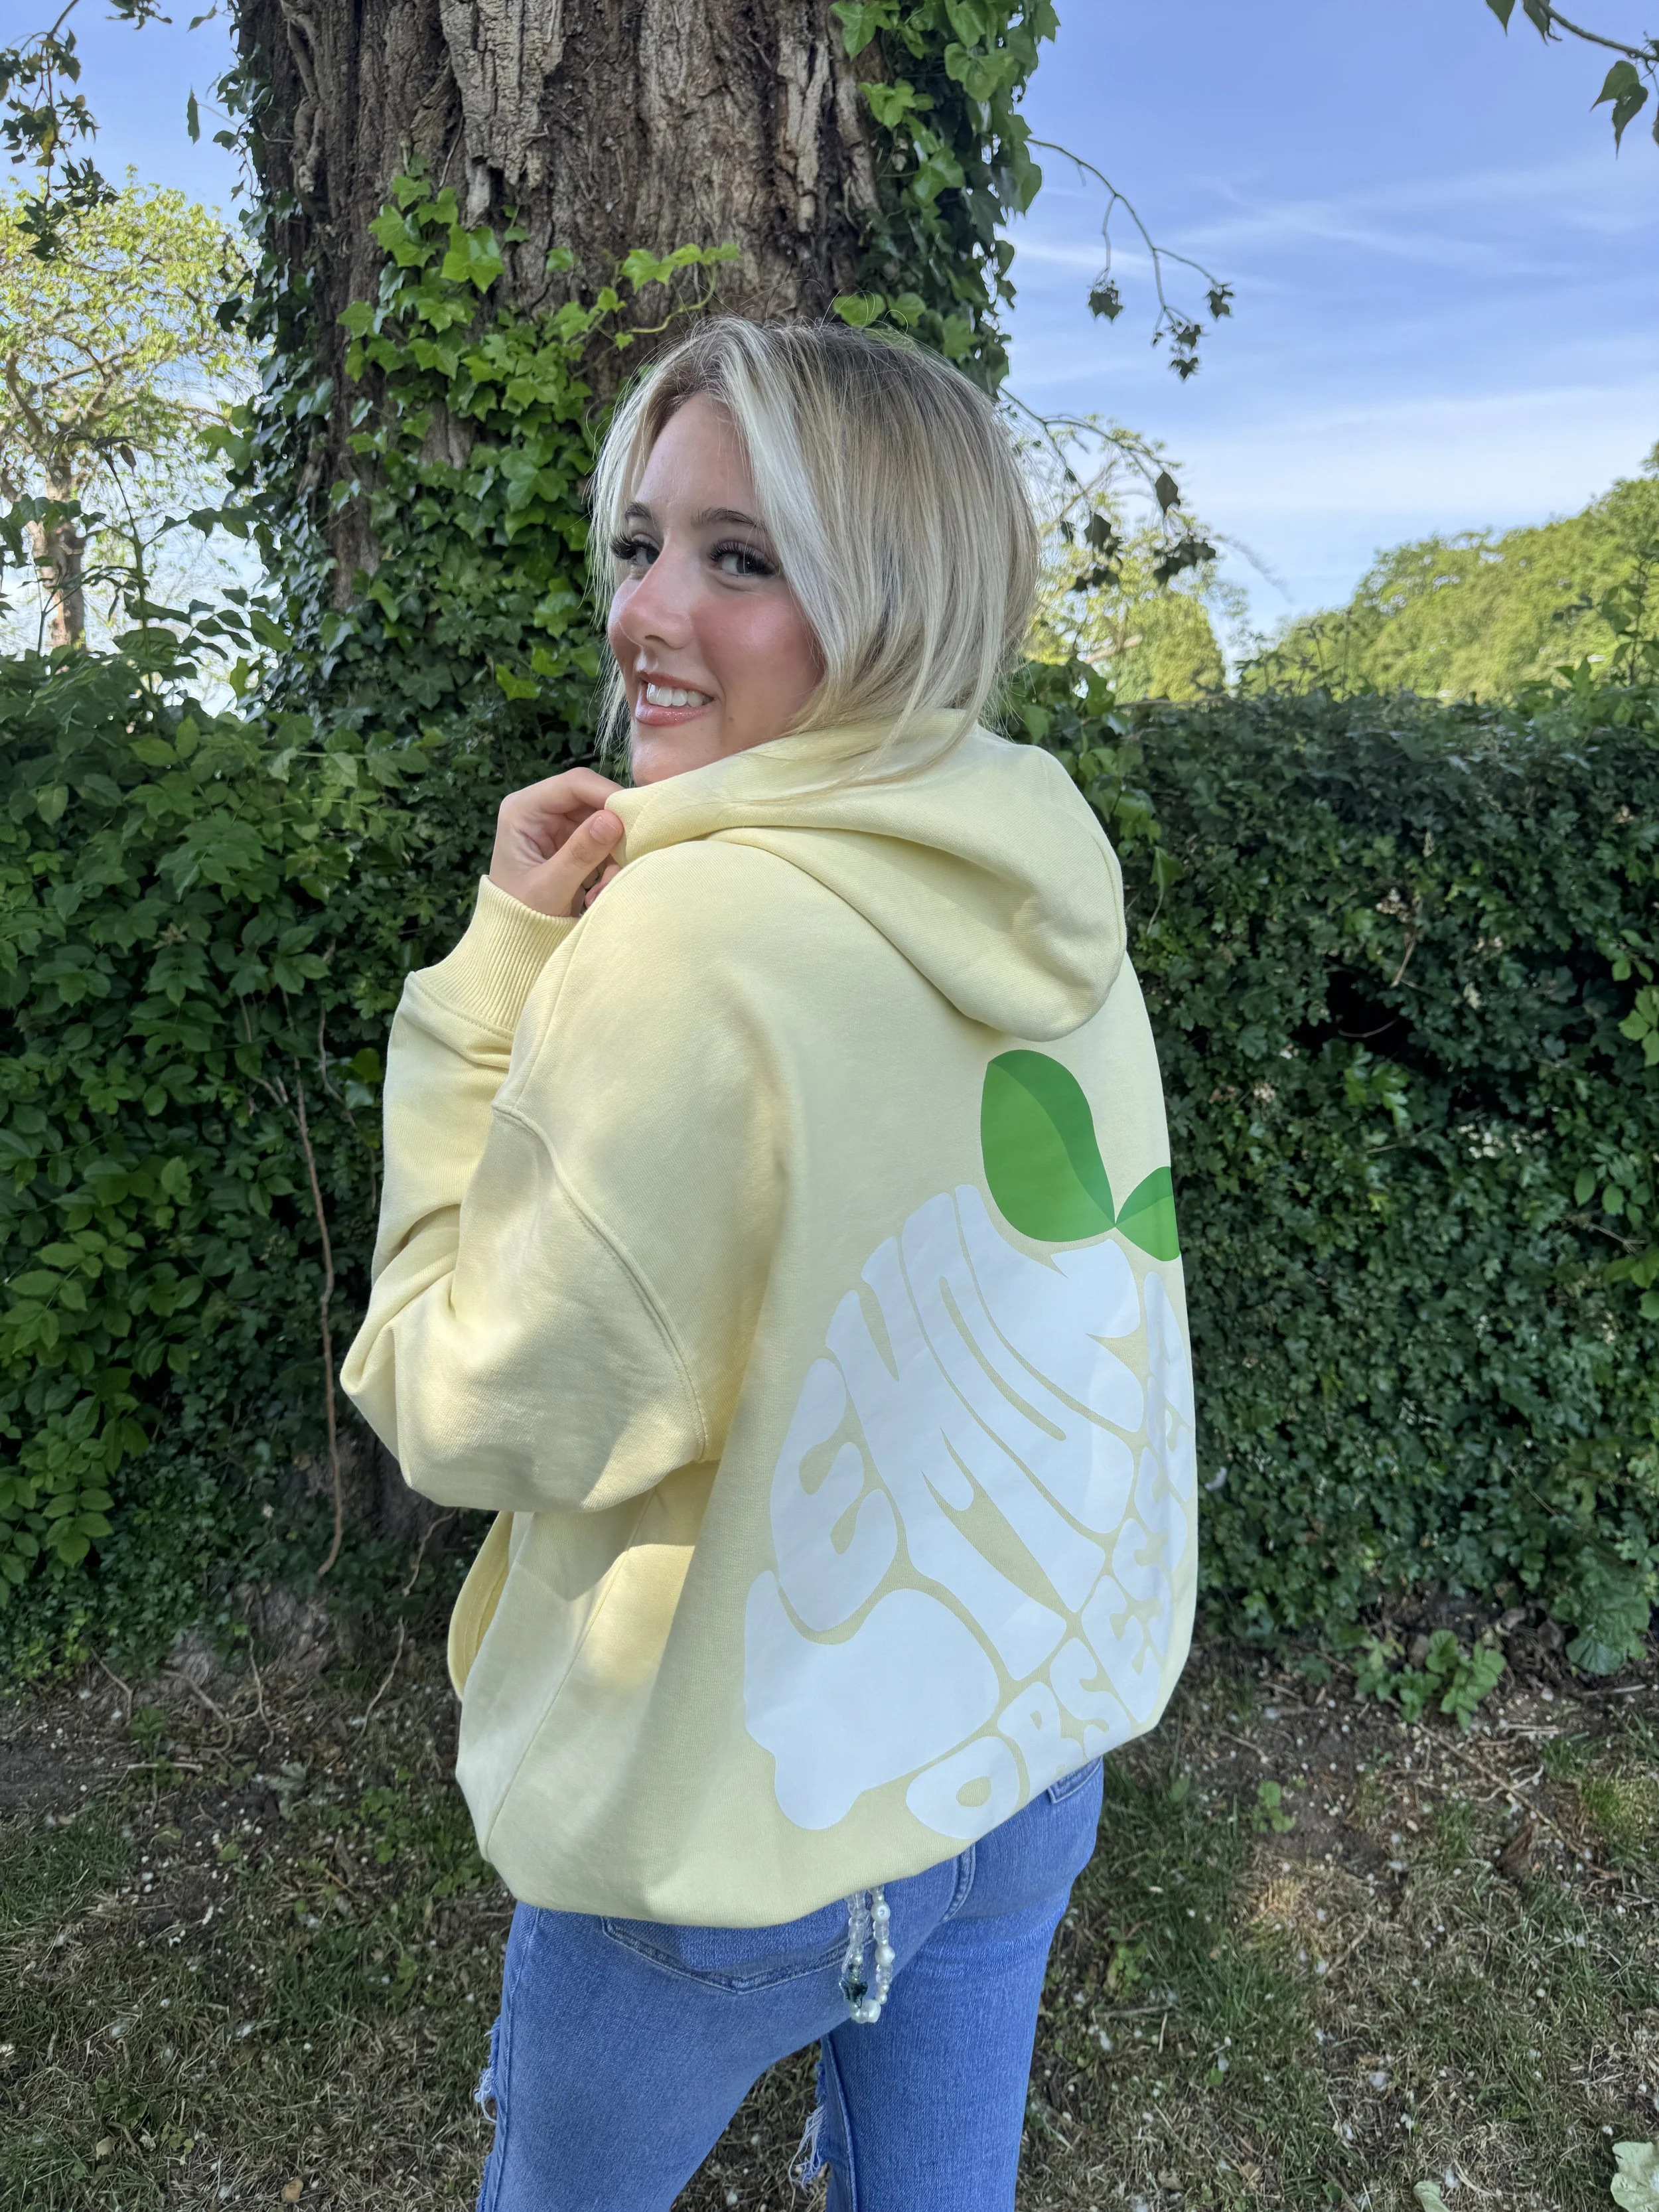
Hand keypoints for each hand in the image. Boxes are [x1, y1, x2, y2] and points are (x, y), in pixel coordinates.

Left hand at [488, 767, 624, 917]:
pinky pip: (604, 842)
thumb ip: (579, 854)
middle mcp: (541, 810)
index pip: (572, 784)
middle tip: (627, 857)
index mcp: (523, 810)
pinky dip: (609, 865)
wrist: (515, 940)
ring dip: (613, 854)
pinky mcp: (572, 842)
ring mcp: (558, 825)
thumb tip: (613, 820)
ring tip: (602, 889)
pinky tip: (597, 892)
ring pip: (603, 822)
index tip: (635, 817)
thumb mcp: (549, 888)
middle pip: (592, 800)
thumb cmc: (519, 915)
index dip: (606, 794)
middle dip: (614, 830)